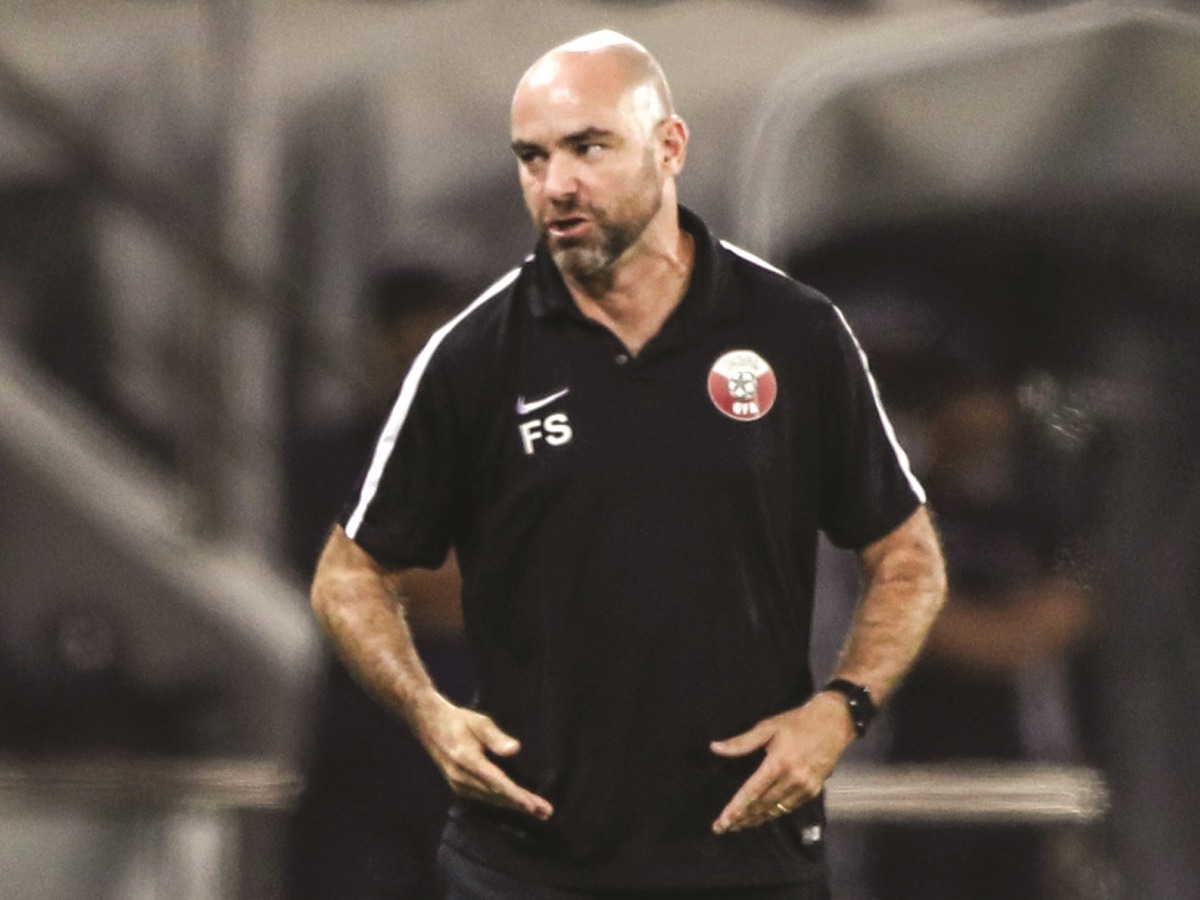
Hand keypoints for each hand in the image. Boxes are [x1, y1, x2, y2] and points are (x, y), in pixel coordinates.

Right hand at [416, 694, 553, 819]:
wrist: (430, 725)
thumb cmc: (459, 720)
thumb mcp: (479, 722)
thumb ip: (497, 737)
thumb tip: (515, 749)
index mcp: (467, 760)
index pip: (496, 782)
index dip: (516, 795)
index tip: (533, 805)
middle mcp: (461, 777)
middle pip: (497, 795)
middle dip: (522, 805)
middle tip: (546, 812)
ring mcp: (458, 784)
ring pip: (491, 799)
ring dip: (514, 806)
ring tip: (538, 812)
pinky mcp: (458, 786)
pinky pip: (484, 798)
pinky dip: (502, 802)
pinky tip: (516, 804)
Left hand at [710, 693, 854, 833]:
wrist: (834, 722)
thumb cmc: (797, 722)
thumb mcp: (768, 727)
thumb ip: (741, 742)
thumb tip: (715, 748)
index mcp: (778, 763)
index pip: (752, 792)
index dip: (735, 809)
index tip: (721, 823)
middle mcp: (792, 779)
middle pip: (762, 805)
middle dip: (741, 818)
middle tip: (723, 828)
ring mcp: (805, 787)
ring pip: (776, 809)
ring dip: (756, 819)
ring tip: (739, 825)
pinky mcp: (814, 791)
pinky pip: (789, 807)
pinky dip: (774, 813)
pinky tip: (763, 815)